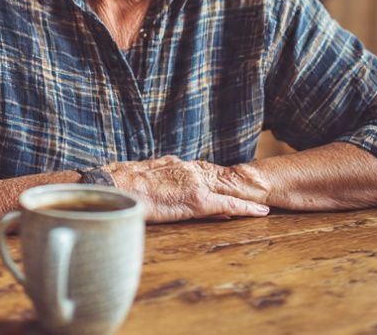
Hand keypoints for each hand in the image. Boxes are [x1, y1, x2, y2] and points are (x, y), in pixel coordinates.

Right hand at [103, 156, 271, 222]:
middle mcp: (187, 168)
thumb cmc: (117, 185)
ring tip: (264, 203)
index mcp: (173, 163)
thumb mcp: (139, 176)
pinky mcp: (197, 199)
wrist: (112, 187)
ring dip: (245, 196)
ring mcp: (194, 183)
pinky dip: (245, 208)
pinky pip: (227, 204)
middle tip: (256, 193)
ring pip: (227, 190)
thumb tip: (159, 185)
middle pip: (218, 178)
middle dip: (236, 186)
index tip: (226, 185)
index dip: (215, 180)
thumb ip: (155, 178)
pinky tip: (260, 213)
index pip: (200, 172)